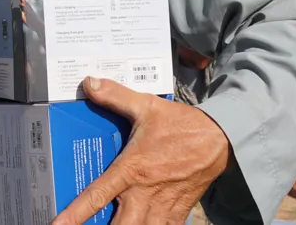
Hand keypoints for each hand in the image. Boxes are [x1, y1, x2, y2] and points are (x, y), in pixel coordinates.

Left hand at [52, 77, 232, 224]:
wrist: (220, 140)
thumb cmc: (181, 125)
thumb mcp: (146, 105)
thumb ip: (115, 96)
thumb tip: (89, 83)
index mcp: (132, 169)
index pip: (96, 196)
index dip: (74, 214)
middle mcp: (144, 194)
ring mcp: (162, 207)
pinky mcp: (177, 213)